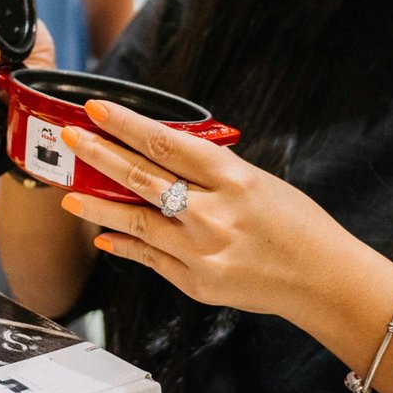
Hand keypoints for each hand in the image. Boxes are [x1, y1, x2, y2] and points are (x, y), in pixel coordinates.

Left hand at [57, 100, 354, 319]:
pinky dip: (124, 245)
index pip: (167, 143)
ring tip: (68, 193)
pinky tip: (102, 235)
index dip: (127, 124)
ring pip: (136, 221)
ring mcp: (202, 251)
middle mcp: (213, 214)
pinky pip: (150, 259)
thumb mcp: (260, 182)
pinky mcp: (197, 283)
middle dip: (100, 155)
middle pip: (143, 178)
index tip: (97, 109)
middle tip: (70, 138)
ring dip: (97, 205)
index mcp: (234, 179)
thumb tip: (166, 154)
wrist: (324, 281)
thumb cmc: (298, 225)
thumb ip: (213, 171)